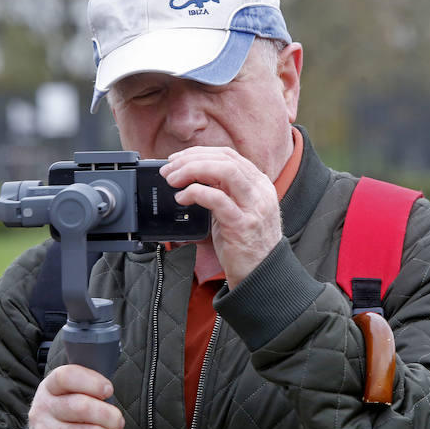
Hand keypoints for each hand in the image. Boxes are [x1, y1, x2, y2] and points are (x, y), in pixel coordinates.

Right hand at [27, 364, 125, 428]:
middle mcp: (43, 409)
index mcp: (50, 388)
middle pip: (83, 407)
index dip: (92, 382)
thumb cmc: (69, 419)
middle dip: (111, 416)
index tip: (109, 391)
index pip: (67, 376)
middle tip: (118, 423)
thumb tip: (111, 392)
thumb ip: (88, 389)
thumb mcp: (70, 397)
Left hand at [160, 146, 282, 287]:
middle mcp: (259, 191)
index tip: (176, 159)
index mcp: (258, 184)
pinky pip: (217, 199)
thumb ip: (221, 192)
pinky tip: (182, 198)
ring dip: (192, 170)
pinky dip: (195, 193)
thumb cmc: (244, 244)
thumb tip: (190, 177)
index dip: (198, 153)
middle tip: (168, 170)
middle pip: (224, 158)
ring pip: (224, 171)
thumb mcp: (236, 210)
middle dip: (191, 160)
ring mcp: (254, 207)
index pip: (228, 155)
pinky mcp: (243, 224)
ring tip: (173, 181)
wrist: (260, 276)